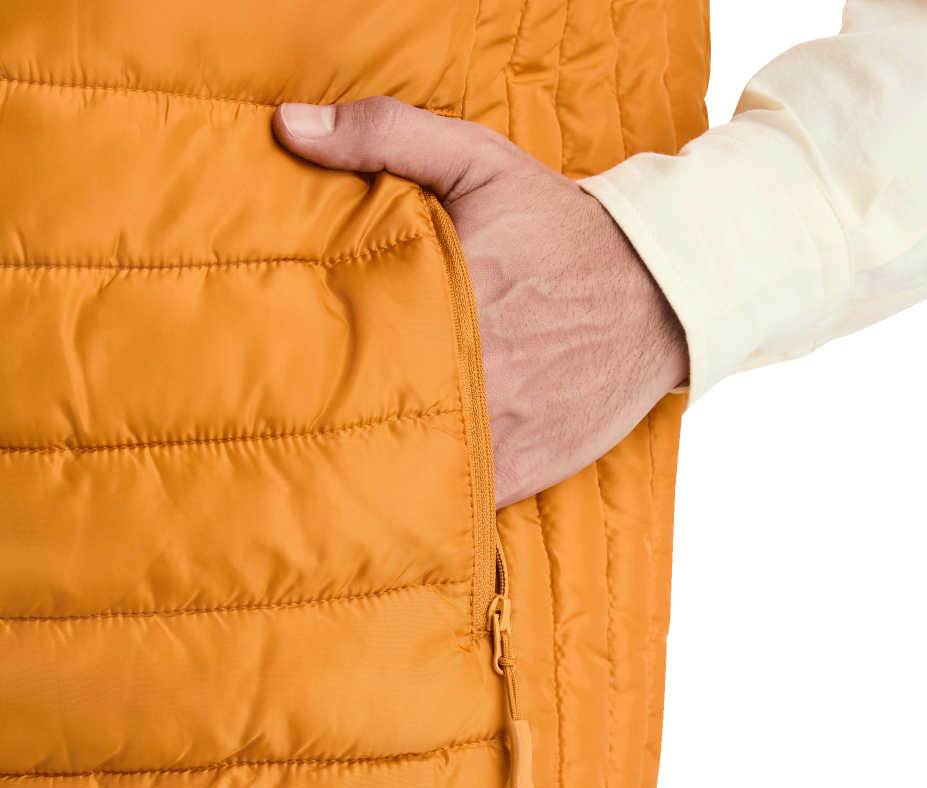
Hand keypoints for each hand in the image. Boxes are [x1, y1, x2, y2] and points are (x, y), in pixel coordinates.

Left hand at [273, 97, 688, 508]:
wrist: (655, 294)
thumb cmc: (561, 230)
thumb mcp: (481, 161)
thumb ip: (387, 136)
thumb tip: (287, 128)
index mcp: (448, 294)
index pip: (342, 336)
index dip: (291, 355)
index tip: (257, 360)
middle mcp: (473, 370)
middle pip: (365, 411)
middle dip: (318, 418)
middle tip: (266, 422)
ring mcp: (498, 429)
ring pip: (405, 470)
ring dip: (361, 471)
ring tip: (312, 472)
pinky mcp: (521, 469)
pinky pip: (454, 505)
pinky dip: (418, 507)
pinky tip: (383, 499)